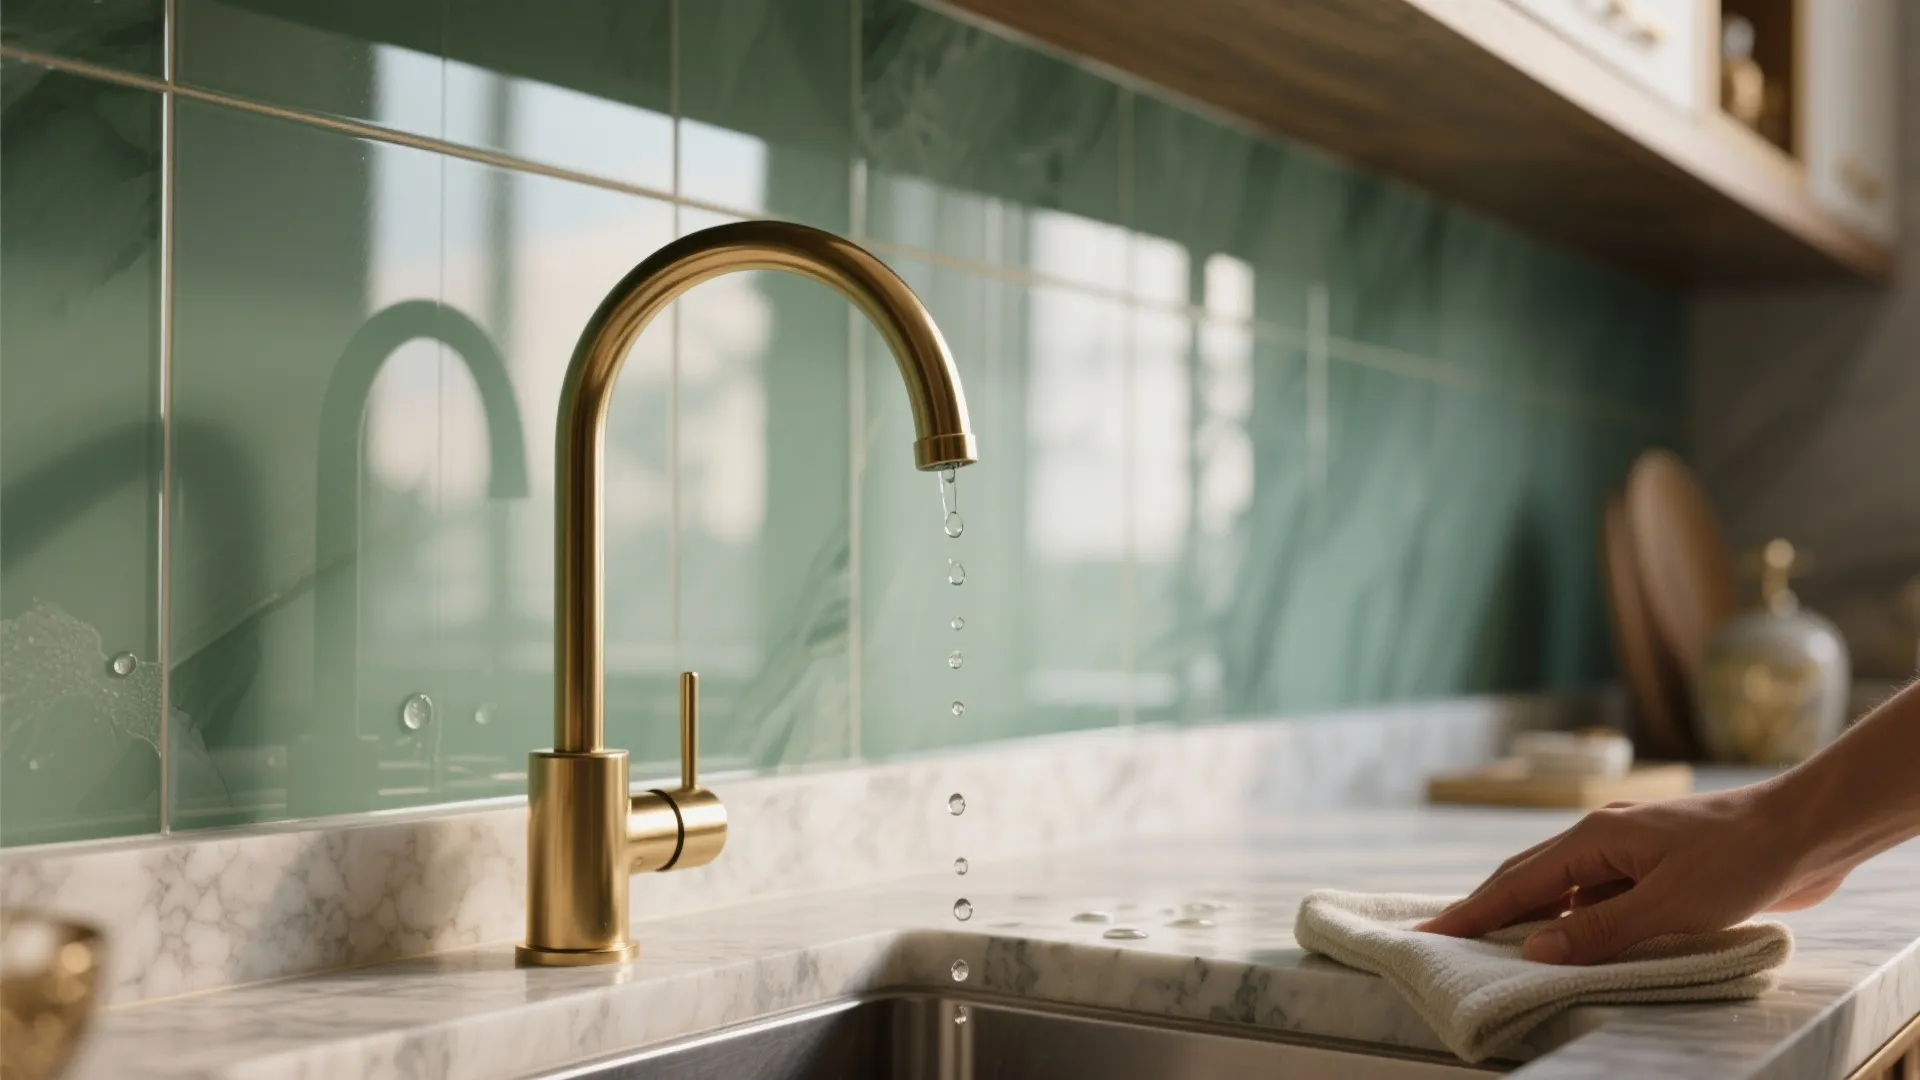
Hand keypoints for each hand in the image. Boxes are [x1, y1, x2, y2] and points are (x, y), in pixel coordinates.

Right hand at [1416, 783, 1844, 964]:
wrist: (1804, 830)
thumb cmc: (1739, 861)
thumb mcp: (1667, 906)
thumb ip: (1598, 930)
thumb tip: (1534, 950)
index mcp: (1592, 839)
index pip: (1516, 882)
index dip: (1472, 911)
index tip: (1430, 932)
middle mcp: (1601, 838)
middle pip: (1529, 877)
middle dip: (1487, 908)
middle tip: (1448, 938)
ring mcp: (1628, 850)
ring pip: (1564, 887)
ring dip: (1532, 915)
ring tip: (1500, 947)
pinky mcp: (1656, 865)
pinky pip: (1597, 895)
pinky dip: (1574, 917)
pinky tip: (1574, 939)